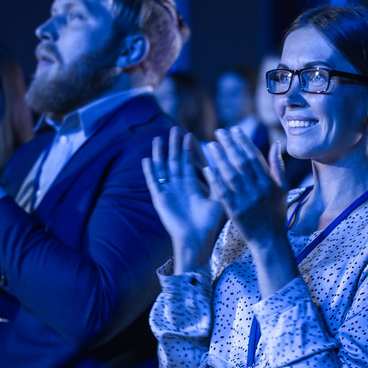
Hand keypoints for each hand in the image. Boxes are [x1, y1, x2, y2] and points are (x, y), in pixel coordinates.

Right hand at [143, 127, 223, 273]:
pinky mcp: (160, 199)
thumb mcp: (218, 199)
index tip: (190, 134)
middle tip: (176, 129)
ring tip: (159, 138)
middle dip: (175, 146)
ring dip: (160, 154)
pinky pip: (153, 183)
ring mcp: (168, 193)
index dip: (188, 150)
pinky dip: (150, 171)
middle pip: (175, 162)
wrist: (197, 239)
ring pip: (162, 169)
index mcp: (192, 187)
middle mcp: (178, 188)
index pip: (189, 163)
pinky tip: (146, 159)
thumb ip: (218, 182)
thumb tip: (221, 164)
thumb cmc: (210, 223)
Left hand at [203, 127, 297, 296]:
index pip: (255, 157)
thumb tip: (275, 144)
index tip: (234, 130)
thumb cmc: (275, 213)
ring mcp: (246, 201)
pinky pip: (223, 192)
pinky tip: (207, 168)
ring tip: (211, 145)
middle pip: (242, 163)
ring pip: (231, 175)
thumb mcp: (282, 189)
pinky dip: (215, 180)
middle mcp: (258, 190)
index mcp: (270, 183)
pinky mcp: (235, 212)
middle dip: (230, 145)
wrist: (269, 241)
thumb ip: (278, 166)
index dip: (243, 142)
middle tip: (220, 132)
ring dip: (220, 159)